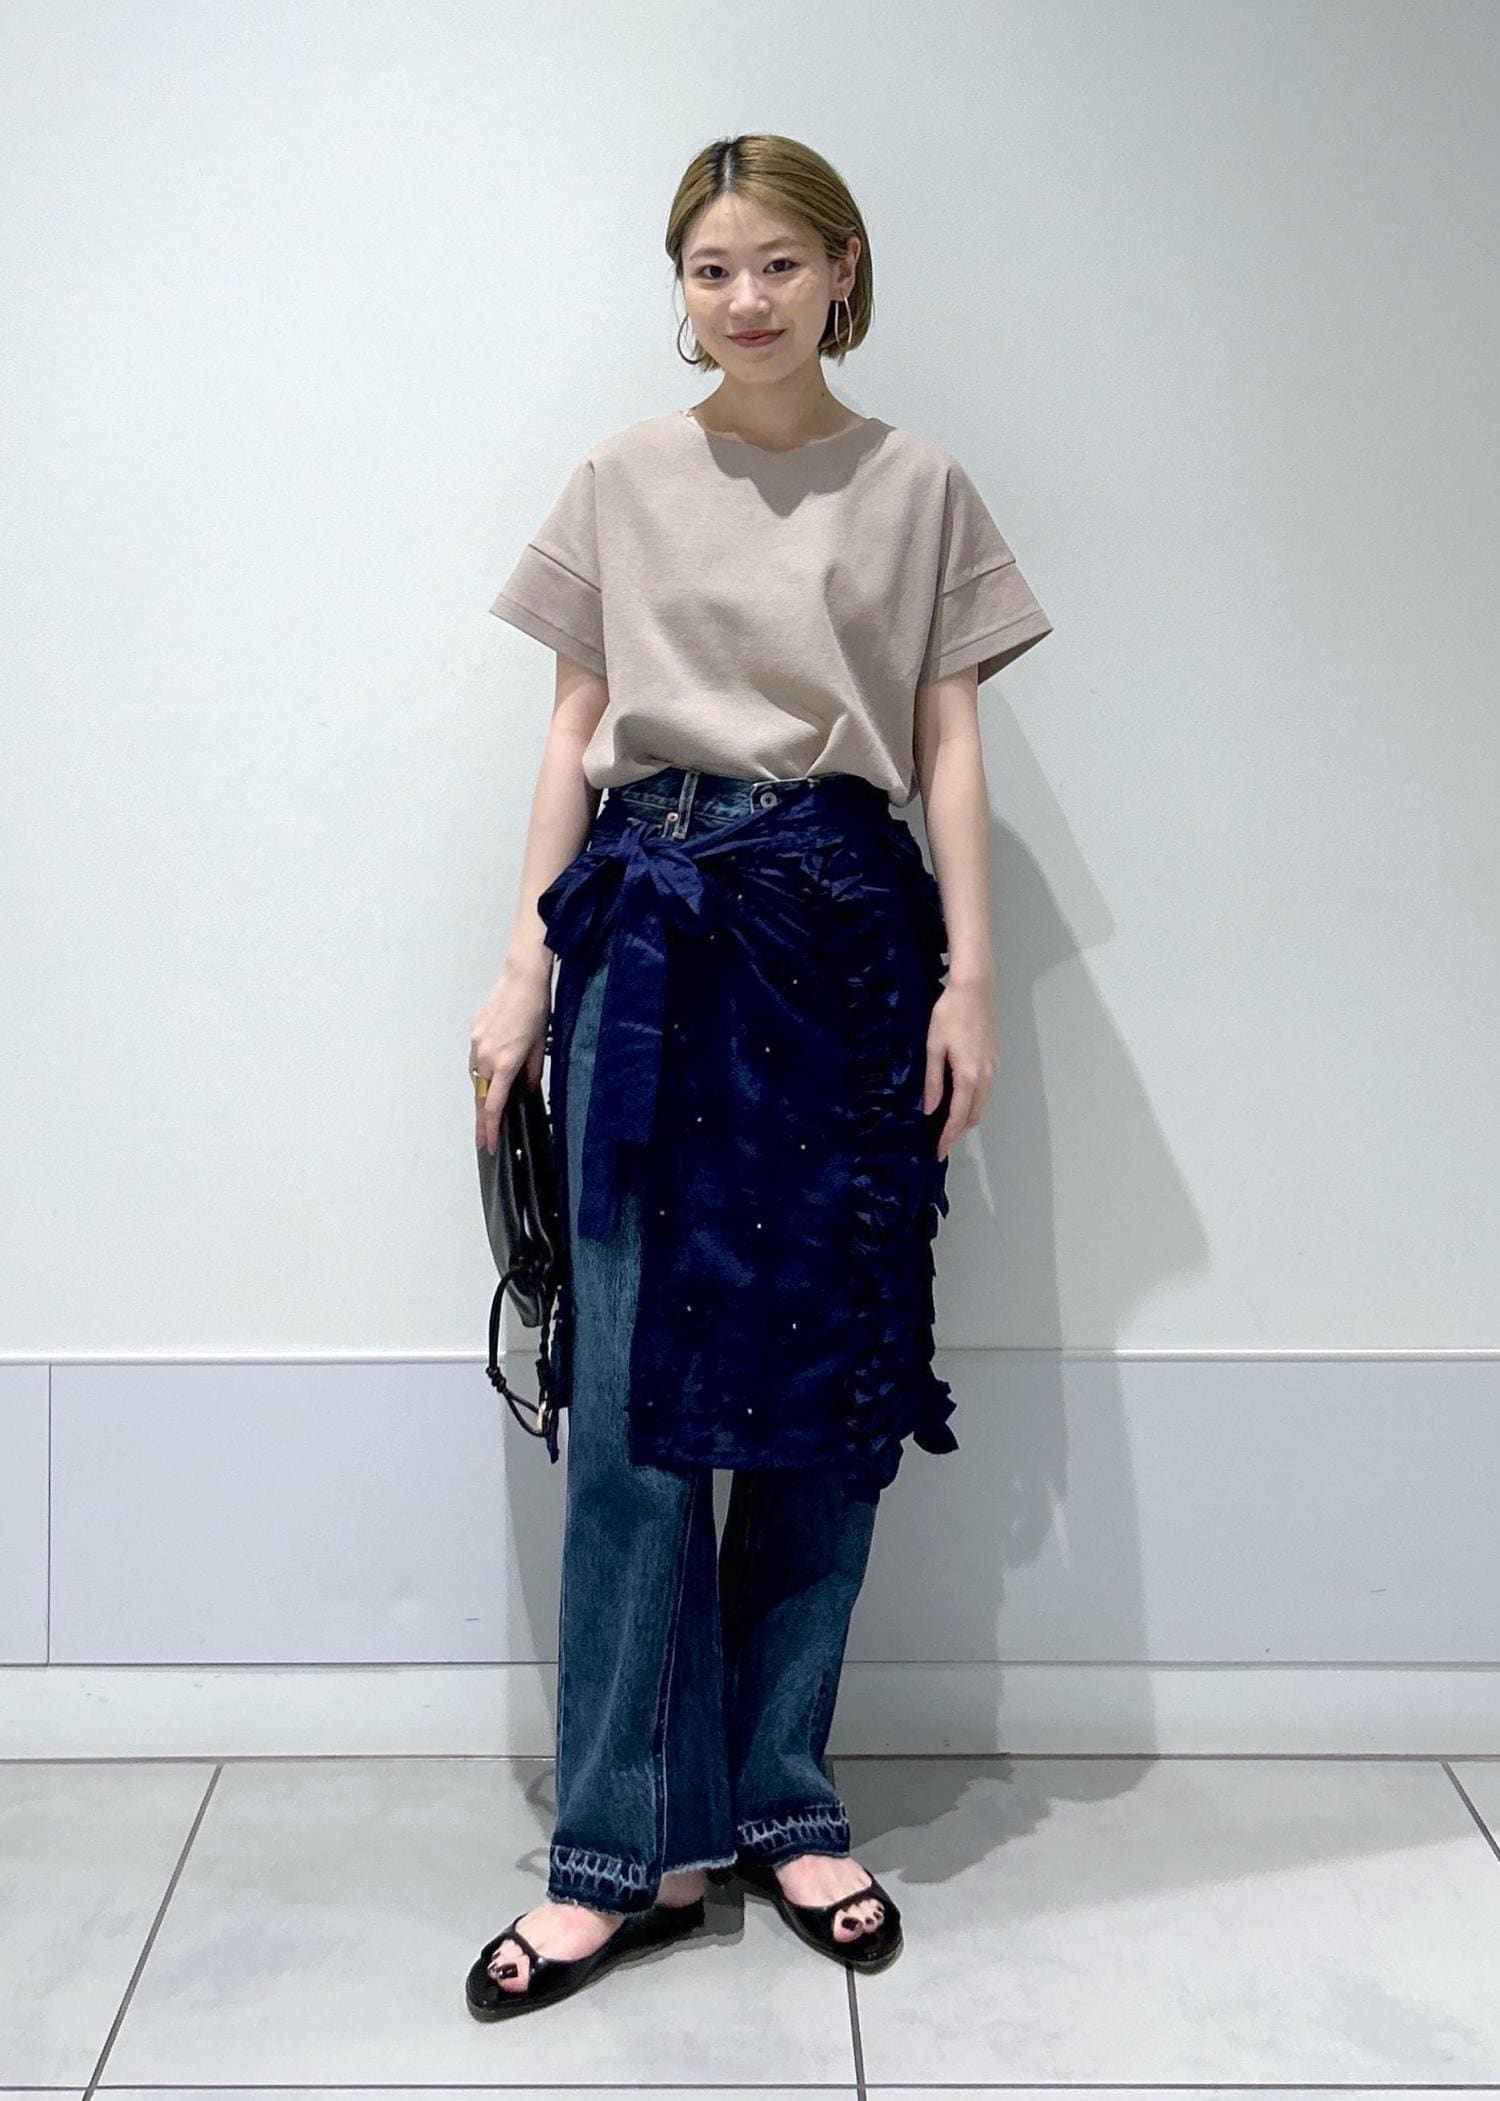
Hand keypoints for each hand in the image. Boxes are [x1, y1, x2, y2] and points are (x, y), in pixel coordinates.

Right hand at [469, 951, 552, 1155]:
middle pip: (480, 1097)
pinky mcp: (474, 1033)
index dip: (491, 1128)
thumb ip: (531, 1074)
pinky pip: (475, 1061)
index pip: (495, 1105)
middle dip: (482, 1121)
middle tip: (483, 1141)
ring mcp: (477, 1044)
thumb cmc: (536, 1011)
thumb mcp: (539, 1046)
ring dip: (482, 1096)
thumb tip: (526, 1092)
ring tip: (488, 1112)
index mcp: (505, 1063)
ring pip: (476, 1079)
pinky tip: (489, 1077)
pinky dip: (481, 1073)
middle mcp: (486, 1057)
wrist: (521, 979)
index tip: (489, 1145)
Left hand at [923, 973, 998, 1162]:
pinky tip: (959, 1101)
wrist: (976, 987)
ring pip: (981, 1104)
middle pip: (973, 1115)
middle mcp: (986, 1077)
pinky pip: (985, 1091)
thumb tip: (929, 1109)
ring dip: (965, 1119)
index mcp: (969, 1076)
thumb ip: (933, 1080)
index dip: (947, 1137)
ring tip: (946, 1127)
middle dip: (957, 1132)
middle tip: (939, 1143)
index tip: (937, 1152)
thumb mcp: (934, 1047)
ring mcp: (994, 1068)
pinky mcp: (995, 1059)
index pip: (957, 1117)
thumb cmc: (949, 1014)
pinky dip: (972, 1103)